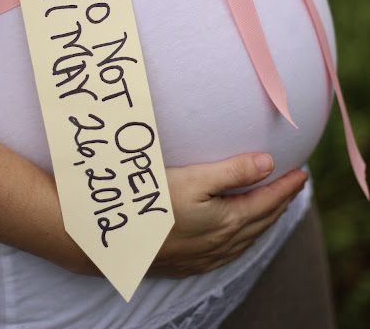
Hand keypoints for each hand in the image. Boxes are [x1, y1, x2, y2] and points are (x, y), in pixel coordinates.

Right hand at [149, 153, 307, 277]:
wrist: (122, 240)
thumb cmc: (156, 203)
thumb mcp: (195, 179)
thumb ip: (233, 171)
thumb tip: (268, 163)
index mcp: (229, 219)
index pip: (268, 200)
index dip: (287, 187)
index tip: (302, 173)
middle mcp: (225, 241)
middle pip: (263, 219)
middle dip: (282, 201)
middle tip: (295, 185)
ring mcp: (210, 255)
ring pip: (250, 237)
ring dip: (267, 219)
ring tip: (276, 206)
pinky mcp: (195, 262)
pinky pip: (234, 250)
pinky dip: (248, 237)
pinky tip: (243, 234)